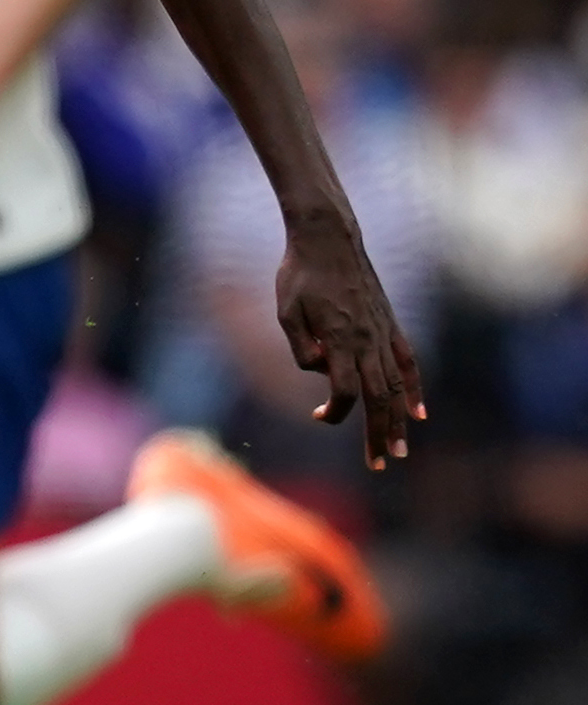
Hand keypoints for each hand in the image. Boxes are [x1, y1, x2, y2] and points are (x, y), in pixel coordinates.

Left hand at [275, 214, 425, 467]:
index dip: (335, 411)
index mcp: (339, 339)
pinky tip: (419, 413)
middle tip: (379, 464)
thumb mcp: (286, 310)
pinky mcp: (390, 325)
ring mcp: (382, 333)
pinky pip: (407, 362)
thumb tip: (318, 370)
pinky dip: (414, 389)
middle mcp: (367, 340)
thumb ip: (300, 345)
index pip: (345, 390)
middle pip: (377, 397)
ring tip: (398, 450)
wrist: (329, 240)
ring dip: (397, 420)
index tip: (318, 416)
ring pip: (395, 386)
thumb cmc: (298, 275)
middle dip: (377, 434)